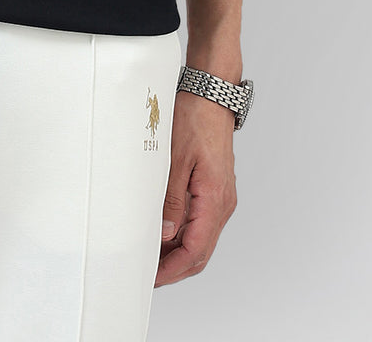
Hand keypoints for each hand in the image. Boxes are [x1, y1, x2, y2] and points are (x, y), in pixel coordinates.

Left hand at [155, 88, 238, 284]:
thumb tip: (165, 235)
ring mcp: (221, 197)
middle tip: (149, 273)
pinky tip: (166, 231)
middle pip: (201, 251)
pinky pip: (202, 223)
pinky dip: (185, 234)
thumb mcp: (175, 159)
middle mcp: (222, 203)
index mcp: (214, 199)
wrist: (211, 95)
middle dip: (175, 267)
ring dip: (179, 252)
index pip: (196, 250)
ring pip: (202, 239)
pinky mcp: (216, 189)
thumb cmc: (195, 118)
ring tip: (152, 255)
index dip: (173, 268)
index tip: (152, 276)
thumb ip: (172, 200)